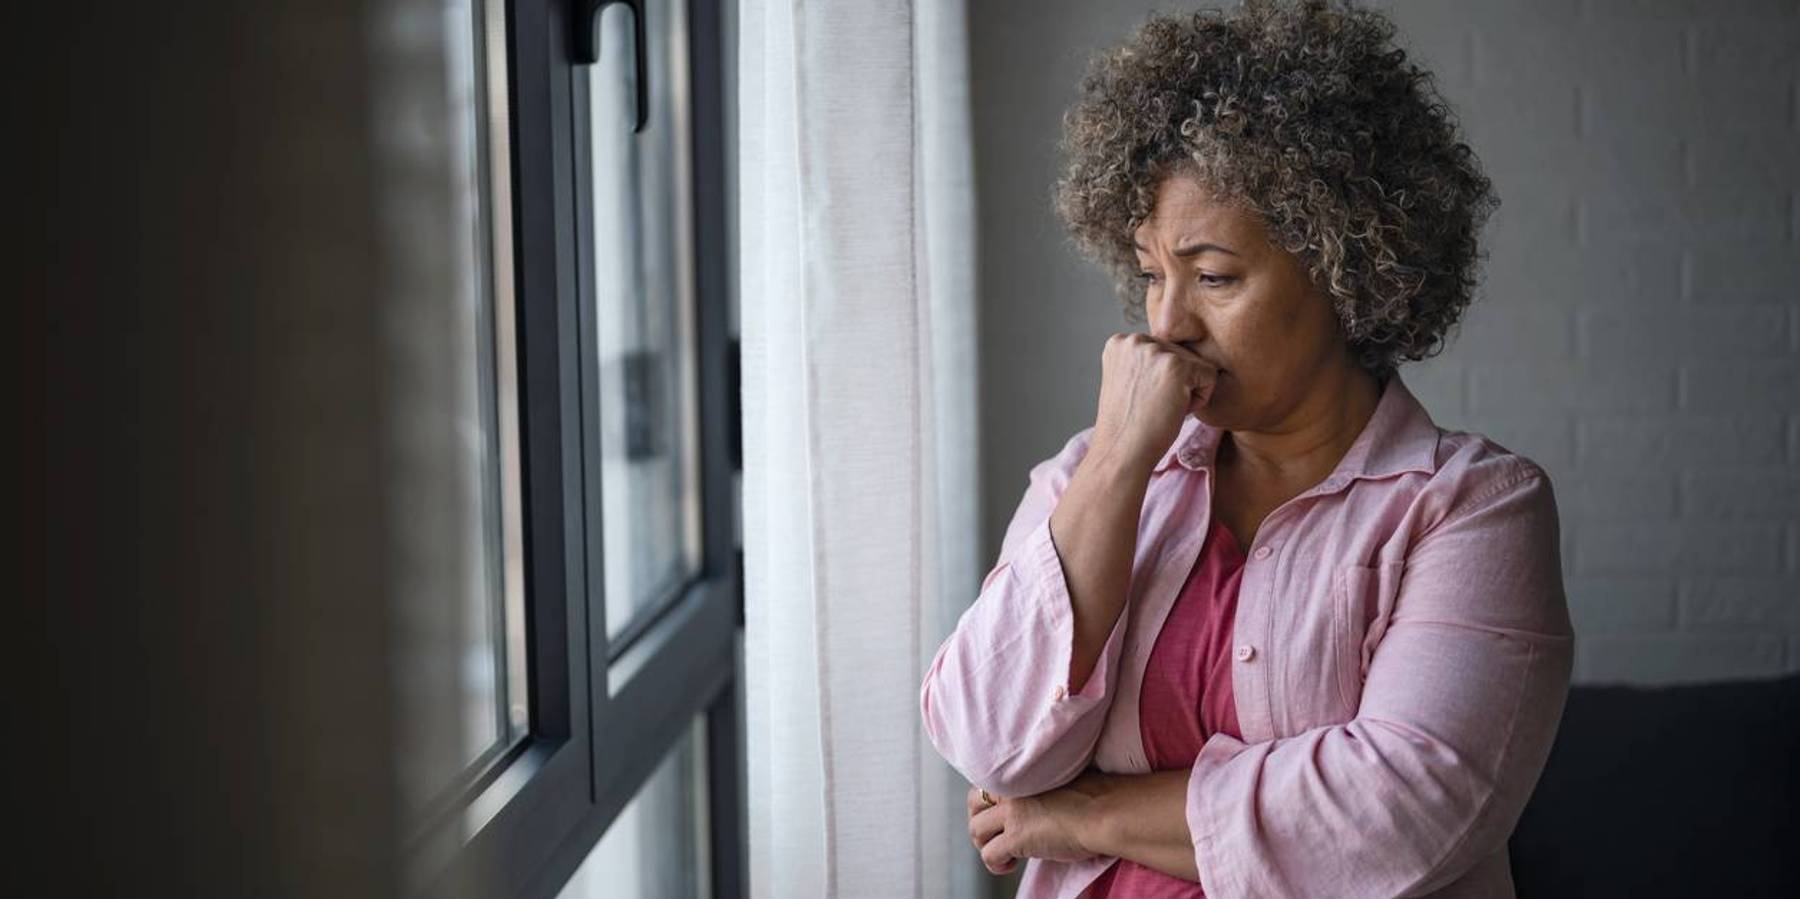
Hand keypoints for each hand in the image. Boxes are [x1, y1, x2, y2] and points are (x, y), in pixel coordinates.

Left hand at [964, 774, 1110, 875]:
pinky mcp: (1015, 838)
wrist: (1106, 811)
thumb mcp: (1063, 778)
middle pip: (973, 802)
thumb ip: (1042, 785)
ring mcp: (1011, 813)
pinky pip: (988, 854)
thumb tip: (1039, 802)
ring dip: (986, 844)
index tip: (1004, 815)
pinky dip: (996, 864)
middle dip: (981, 819)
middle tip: (997, 833)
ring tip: (1006, 853)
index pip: (989, 781)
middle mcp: (1012, 788)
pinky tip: (1011, 865)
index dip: (992, 801)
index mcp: (1023, 771)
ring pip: (976, 830)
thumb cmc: (1097, 796)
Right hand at [1087, 333, 1219, 473]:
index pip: (1162, 350)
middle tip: (1152, 406)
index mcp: (1119, 342)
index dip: (1158, 380)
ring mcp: (1155, 350)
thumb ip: (1145, 360)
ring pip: (1196, 364)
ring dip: (1187, 391)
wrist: (1122, 452)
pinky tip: (1174, 410)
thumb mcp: (1127, 380)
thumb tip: (1178, 351)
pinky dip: (1199, 399)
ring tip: (1160, 408)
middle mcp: (1134, 340)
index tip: (1141, 399)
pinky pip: (1209, 375)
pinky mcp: (1176, 365)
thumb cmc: (1129, 426)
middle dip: (1175, 384)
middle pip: (1180, 354)